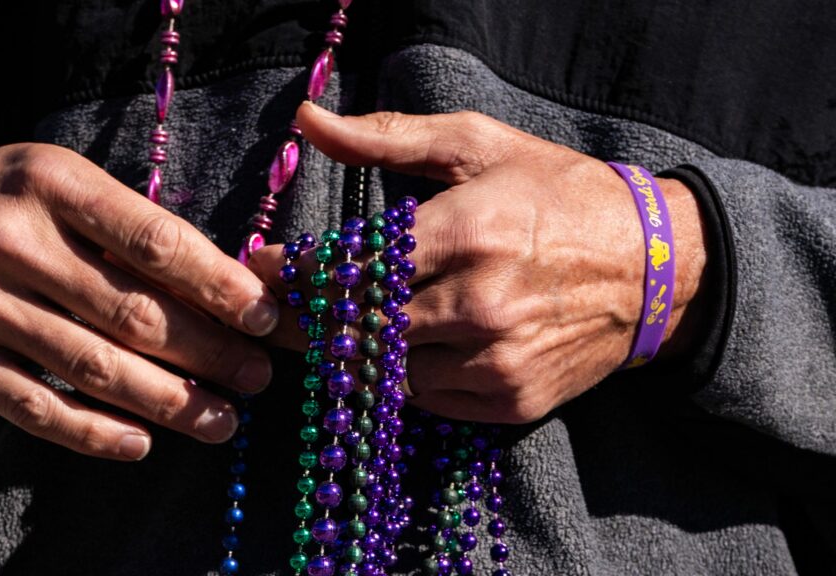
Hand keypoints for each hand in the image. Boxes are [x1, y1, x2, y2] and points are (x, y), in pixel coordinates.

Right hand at [0, 143, 278, 458]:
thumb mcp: (60, 180)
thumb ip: (129, 227)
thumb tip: (225, 286)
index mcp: (51, 182)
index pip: (151, 240)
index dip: (216, 284)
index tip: (264, 315)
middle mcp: (11, 240)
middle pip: (129, 312)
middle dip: (208, 352)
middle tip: (258, 376)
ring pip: (89, 366)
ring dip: (168, 401)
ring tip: (221, 420)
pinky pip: (30, 405)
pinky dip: (91, 432)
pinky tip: (141, 442)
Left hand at [251, 103, 708, 422]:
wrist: (655, 266)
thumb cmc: (560, 195)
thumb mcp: (479, 147)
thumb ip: (387, 138)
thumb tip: (307, 119)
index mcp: (464, 232)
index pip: (346, 269)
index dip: (292, 272)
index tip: (262, 265)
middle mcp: (476, 305)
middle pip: (354, 329)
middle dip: (307, 318)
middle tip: (282, 306)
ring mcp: (495, 360)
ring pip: (383, 372)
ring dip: (356, 350)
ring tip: (346, 324)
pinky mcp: (511, 401)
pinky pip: (426, 402)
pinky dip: (404, 377)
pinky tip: (407, 346)